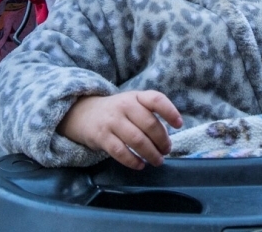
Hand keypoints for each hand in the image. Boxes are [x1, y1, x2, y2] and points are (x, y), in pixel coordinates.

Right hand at [59, 91, 183, 168]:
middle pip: (149, 124)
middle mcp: (124, 106)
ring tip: (158, 161)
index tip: (179, 124)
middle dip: (162, 140)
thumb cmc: (116, 112)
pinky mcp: (101, 136)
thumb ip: (149, 116)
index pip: (156, 99)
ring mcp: (112, 121)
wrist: (82, 113)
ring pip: (137, 140)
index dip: (170, 111)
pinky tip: (140, 165)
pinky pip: (120, 151)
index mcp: (136, 97)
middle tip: (166, 150)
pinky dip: (133, 161)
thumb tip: (166, 138)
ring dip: (151, 153)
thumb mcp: (132, 104)